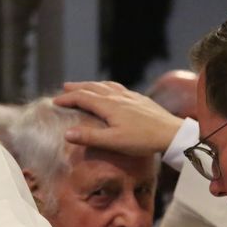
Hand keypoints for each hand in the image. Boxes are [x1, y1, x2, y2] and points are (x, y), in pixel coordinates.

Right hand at [53, 81, 183, 156]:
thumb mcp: (113, 141)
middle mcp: (118, 97)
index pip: (82, 98)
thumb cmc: (142, 140)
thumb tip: (67, 133)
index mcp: (109, 105)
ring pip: (106, 86)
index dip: (67, 98)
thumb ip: (90, 136)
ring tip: (84, 86)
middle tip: (65, 87)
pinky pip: (118, 87)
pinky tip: (111, 90)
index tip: (55, 101)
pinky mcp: (140, 99)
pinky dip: (107, 86)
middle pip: (93, 88)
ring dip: (92, 85)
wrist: (171, 133)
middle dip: (77, 87)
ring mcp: (130, 96)